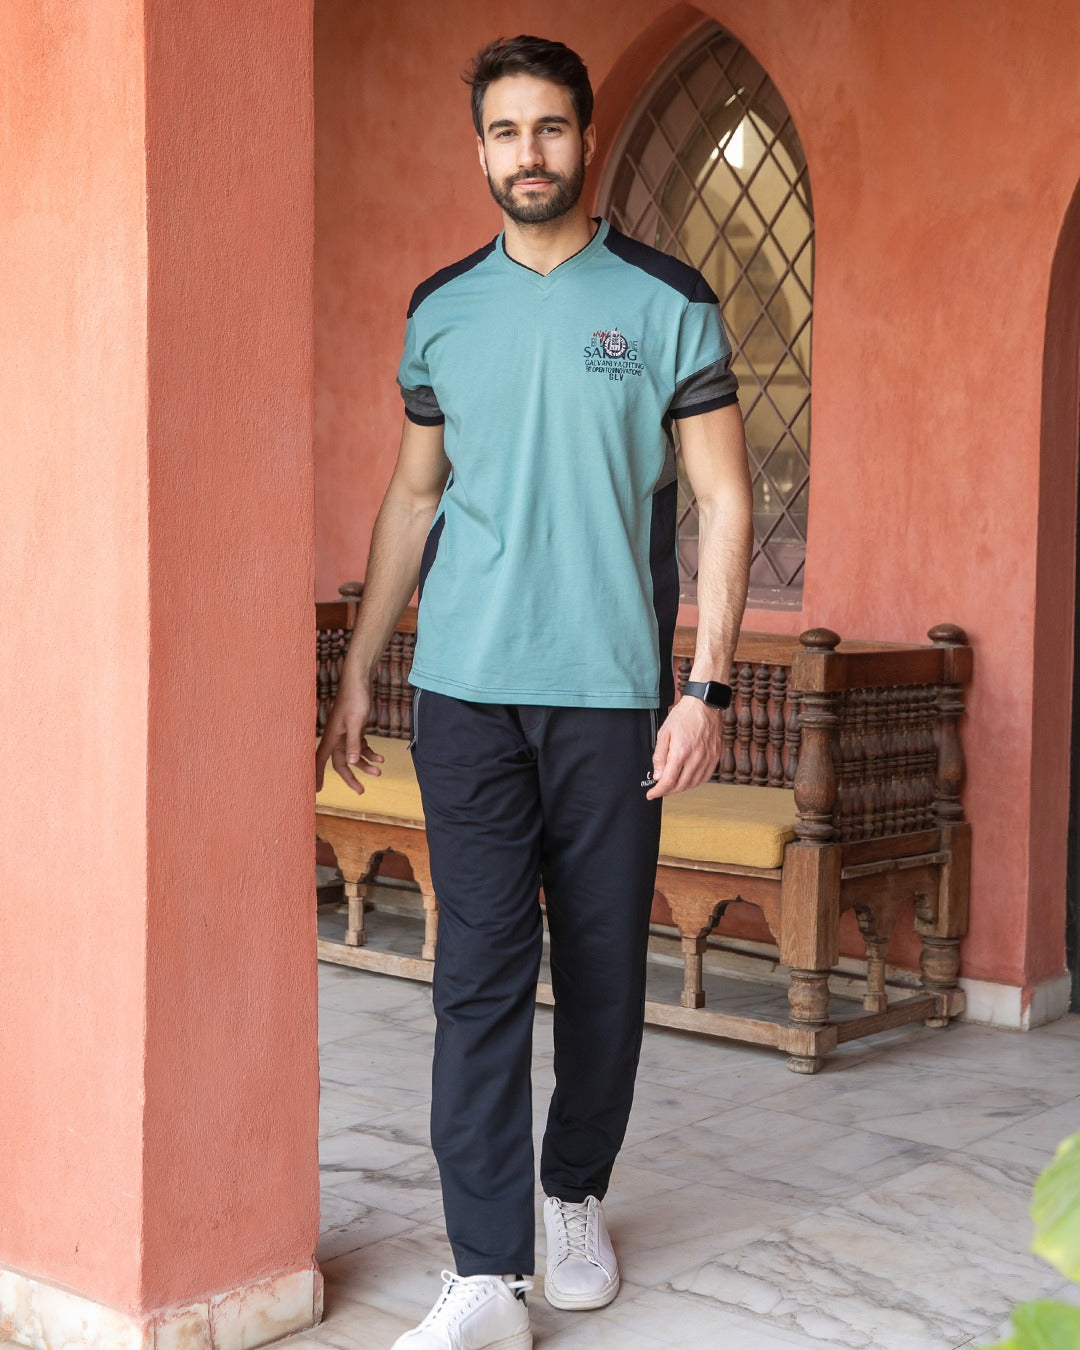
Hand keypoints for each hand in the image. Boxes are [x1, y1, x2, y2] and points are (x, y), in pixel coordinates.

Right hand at [315, 680, 383, 795]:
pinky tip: (380, 757)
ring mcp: (346, 733)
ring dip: (366, 764)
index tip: (317, 791)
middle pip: (341, 763)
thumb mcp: (356, 722)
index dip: (318, 775)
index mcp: (332, 736)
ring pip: (354, 755)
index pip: (321, 761)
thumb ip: (353, 742)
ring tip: (379, 771)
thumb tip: (352, 763)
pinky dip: (370, 752)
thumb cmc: (355, 698)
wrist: (359, 680)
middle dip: (351, 777)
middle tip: (361, 791)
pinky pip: (360, 746)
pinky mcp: (355, 728)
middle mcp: (336, 737)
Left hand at [645, 695, 722, 798]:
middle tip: (660, 790)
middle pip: (681, 785)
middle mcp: (696, 758)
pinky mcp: (715, 757)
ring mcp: (708, 758)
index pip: (668, 781)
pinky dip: (695, 783)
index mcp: (681, 752)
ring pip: (693, 784)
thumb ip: (660, 756)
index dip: (658, 791)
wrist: (705, 704)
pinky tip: (687, 780)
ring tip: (672, 786)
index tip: (651, 794)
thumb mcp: (664, 732)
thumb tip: (657, 775)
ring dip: (681, 788)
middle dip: (667, 791)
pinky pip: (705, 777)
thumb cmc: (684, 715)